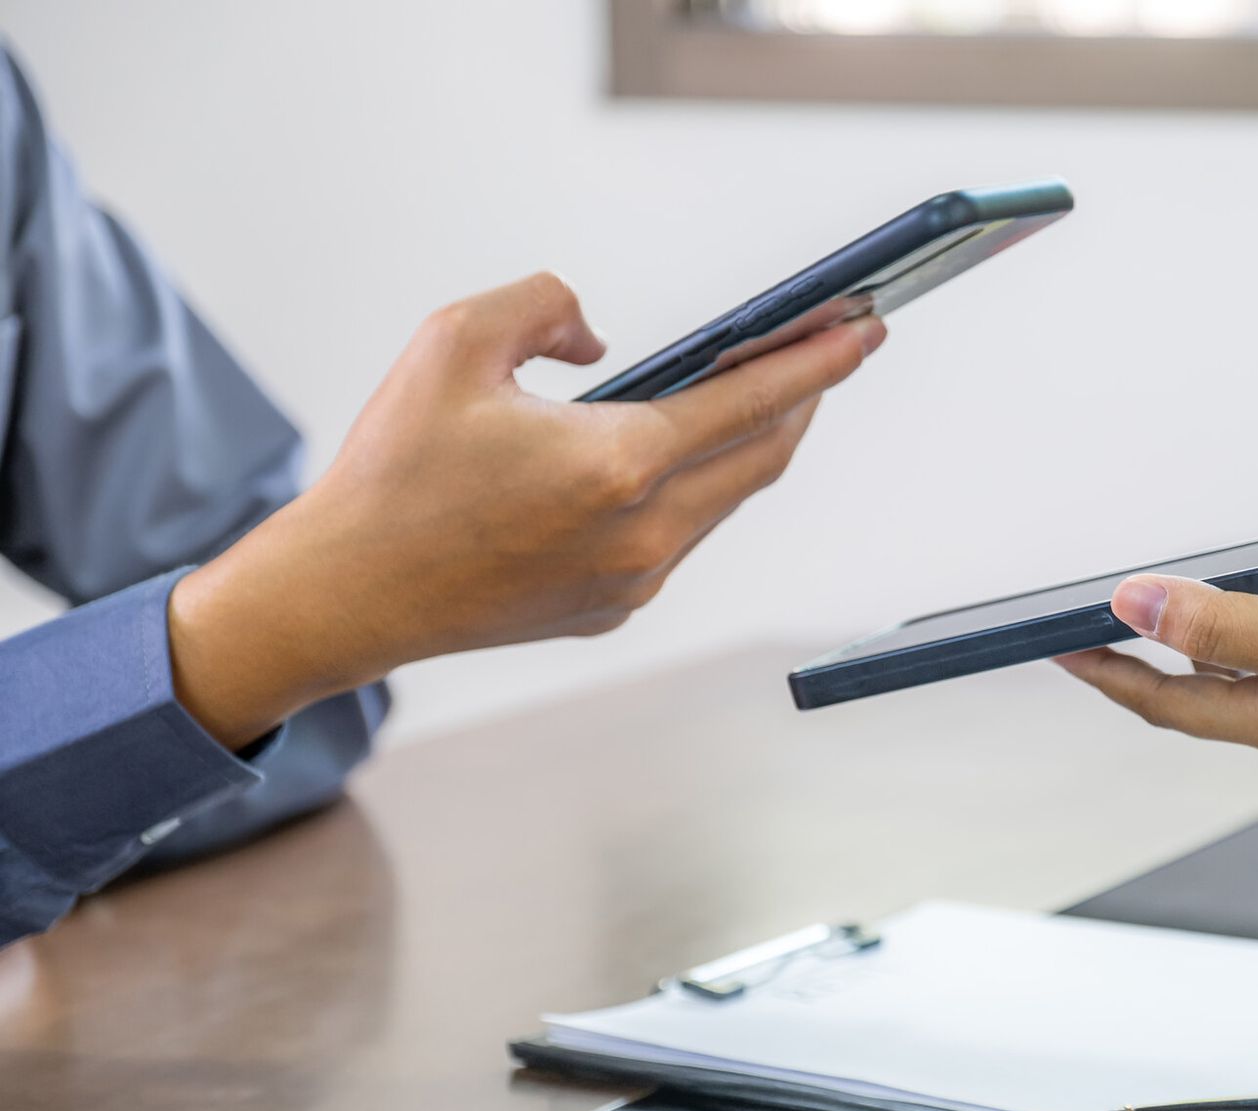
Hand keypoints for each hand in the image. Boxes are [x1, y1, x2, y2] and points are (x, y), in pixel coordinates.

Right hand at [168, 271, 884, 747]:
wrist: (343, 595)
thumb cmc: (392, 469)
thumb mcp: (455, 340)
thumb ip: (547, 304)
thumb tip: (605, 340)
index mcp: (617, 463)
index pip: (752, 401)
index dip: (818, 360)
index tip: (865, 329)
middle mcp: (644, 532)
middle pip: (763, 457)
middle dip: (805, 400)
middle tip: (829, 350)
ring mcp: (634, 581)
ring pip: (724, 502)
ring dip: (749, 445)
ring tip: (759, 392)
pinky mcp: (612, 610)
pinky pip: (678, 538)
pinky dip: (693, 489)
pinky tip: (679, 456)